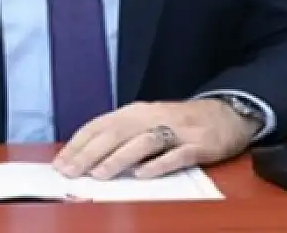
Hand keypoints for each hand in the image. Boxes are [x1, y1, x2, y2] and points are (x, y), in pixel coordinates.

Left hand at [53, 99, 257, 180]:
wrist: (226, 113)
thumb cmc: (179, 122)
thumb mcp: (145, 122)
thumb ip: (120, 136)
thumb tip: (86, 157)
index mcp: (134, 112)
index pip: (99, 125)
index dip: (78, 144)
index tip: (60, 162)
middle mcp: (151, 117)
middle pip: (115, 133)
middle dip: (90, 153)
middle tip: (72, 171)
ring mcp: (175, 130)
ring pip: (142, 142)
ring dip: (118, 158)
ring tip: (100, 174)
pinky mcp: (197, 144)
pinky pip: (176, 155)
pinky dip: (158, 164)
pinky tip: (142, 175)